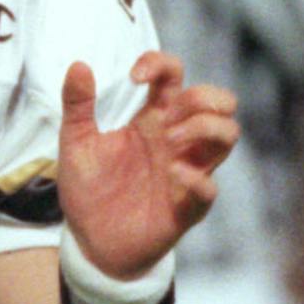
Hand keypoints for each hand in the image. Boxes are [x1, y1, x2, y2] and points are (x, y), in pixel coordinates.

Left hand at [57, 50, 238, 279]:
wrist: (91, 239)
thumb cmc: (89, 185)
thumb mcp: (74, 140)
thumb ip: (77, 104)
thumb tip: (79, 65)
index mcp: (150, 118)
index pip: (174, 75)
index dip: (161, 64)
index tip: (134, 77)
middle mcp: (175, 140)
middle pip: (218, 101)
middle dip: (201, 97)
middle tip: (167, 117)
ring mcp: (187, 170)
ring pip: (228, 136)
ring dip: (205, 130)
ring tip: (170, 141)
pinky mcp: (187, 206)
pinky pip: (210, 188)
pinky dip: (196, 179)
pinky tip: (172, 176)